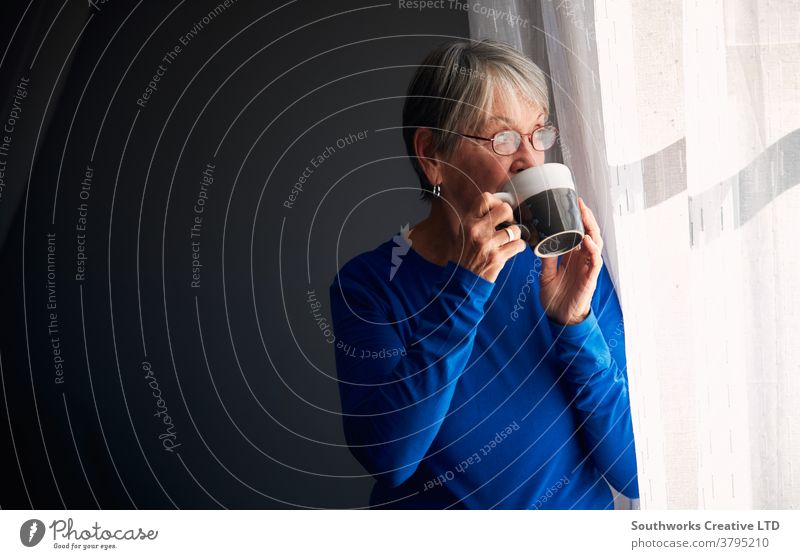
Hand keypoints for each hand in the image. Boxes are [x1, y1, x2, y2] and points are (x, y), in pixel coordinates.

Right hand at [454, 192, 526, 282]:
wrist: (462, 280)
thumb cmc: (465, 256)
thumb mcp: (464, 233)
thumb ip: (478, 219)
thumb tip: (499, 206)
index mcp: (468, 222)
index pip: (485, 198)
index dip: (497, 202)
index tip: (500, 211)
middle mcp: (477, 230)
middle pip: (504, 209)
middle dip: (510, 217)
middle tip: (508, 225)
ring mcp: (488, 244)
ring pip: (515, 229)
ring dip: (515, 236)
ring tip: (508, 241)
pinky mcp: (498, 257)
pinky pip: (519, 245)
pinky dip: (518, 247)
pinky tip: (510, 250)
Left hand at [539, 197, 603, 324]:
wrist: (559, 318)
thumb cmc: (555, 297)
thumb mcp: (546, 274)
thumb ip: (547, 259)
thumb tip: (540, 242)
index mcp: (572, 257)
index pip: (578, 233)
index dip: (577, 219)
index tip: (571, 203)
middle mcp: (582, 260)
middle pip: (589, 233)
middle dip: (586, 218)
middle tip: (579, 203)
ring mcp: (587, 268)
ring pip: (595, 243)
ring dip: (590, 228)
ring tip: (584, 215)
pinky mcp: (590, 278)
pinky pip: (595, 261)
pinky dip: (592, 249)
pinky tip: (586, 240)